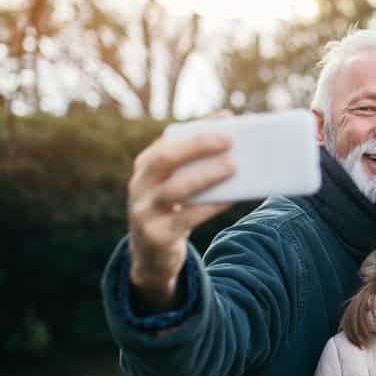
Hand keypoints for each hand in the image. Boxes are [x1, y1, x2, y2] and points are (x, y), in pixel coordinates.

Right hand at [127, 110, 236, 310]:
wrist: (151, 257)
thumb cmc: (172, 212)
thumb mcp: (175, 187)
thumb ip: (195, 168)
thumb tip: (236, 150)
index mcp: (145, 167)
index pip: (169, 139)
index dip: (199, 127)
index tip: (228, 118)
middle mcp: (139, 186)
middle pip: (165, 159)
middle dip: (197, 146)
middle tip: (230, 140)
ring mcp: (145, 212)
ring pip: (175, 189)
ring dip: (206, 175)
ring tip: (234, 166)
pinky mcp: (158, 236)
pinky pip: (187, 218)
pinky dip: (212, 205)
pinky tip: (232, 197)